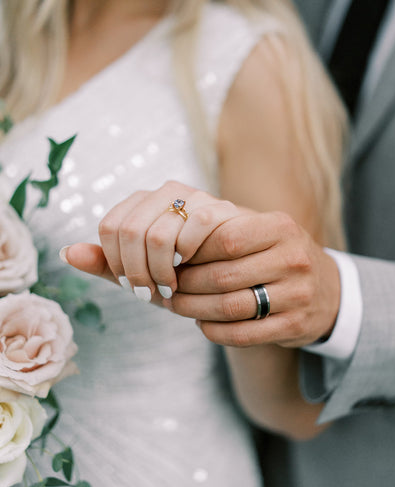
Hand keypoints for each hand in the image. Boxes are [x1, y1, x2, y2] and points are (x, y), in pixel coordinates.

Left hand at [60, 181, 240, 300]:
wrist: (236, 265)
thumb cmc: (185, 270)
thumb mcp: (142, 270)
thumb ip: (107, 263)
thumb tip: (66, 252)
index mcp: (141, 202)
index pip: (110, 227)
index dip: (116, 263)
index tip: (132, 287)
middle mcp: (165, 192)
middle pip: (129, 232)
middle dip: (137, 272)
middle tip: (151, 294)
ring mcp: (192, 195)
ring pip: (158, 234)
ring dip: (161, 271)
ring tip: (171, 289)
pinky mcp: (219, 206)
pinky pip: (194, 228)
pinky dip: (188, 257)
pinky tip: (191, 270)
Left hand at [168, 211, 340, 347]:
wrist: (327, 289)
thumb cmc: (278, 253)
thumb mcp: (262, 229)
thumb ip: (224, 226)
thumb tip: (172, 239)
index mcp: (281, 227)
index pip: (226, 238)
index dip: (192, 250)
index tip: (172, 257)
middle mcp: (294, 259)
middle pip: (224, 275)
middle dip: (187, 283)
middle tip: (168, 285)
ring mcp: (297, 295)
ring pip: (230, 307)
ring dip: (195, 309)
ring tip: (177, 305)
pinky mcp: (295, 326)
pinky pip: (243, 334)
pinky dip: (214, 331)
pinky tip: (202, 323)